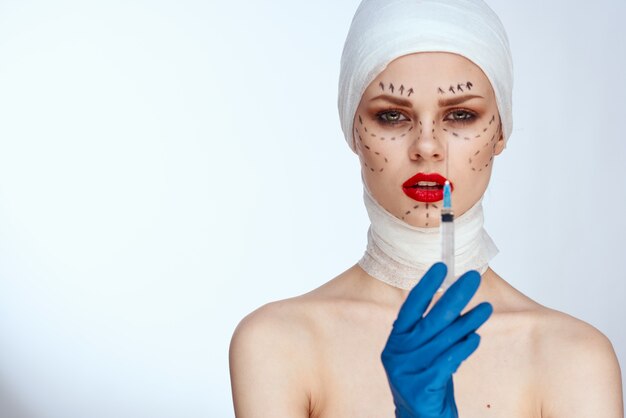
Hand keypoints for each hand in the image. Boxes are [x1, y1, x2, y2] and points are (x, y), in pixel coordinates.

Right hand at [381, 262, 492, 417]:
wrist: (418, 417)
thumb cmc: (424, 379)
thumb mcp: (423, 352)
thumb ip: (433, 330)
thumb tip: (456, 299)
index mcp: (396, 339)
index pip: (411, 306)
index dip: (426, 285)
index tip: (441, 267)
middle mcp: (398, 352)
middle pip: (431, 319)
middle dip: (454, 295)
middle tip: (473, 278)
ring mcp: (408, 370)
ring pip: (444, 339)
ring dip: (468, 321)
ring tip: (485, 308)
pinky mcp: (421, 386)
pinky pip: (448, 362)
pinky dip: (463, 348)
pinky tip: (475, 337)